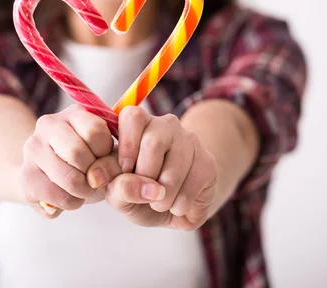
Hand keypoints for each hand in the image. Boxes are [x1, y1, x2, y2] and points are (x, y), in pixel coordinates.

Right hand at [20, 104, 121, 217]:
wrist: (51, 173)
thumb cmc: (88, 160)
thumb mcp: (106, 152)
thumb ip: (115, 156)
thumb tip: (113, 172)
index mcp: (74, 113)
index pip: (95, 131)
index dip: (105, 152)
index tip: (105, 159)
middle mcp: (48, 124)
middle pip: (77, 153)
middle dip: (94, 175)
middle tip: (98, 181)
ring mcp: (33, 148)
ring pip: (68, 178)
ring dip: (84, 192)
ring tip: (86, 191)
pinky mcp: (25, 175)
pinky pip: (56, 195)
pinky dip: (70, 202)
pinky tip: (71, 198)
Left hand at [101, 106, 217, 230]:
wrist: (173, 209)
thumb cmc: (140, 194)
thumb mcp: (120, 196)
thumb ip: (118, 187)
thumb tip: (133, 182)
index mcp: (137, 126)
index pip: (133, 117)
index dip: (127, 144)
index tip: (125, 169)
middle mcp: (164, 126)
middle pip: (153, 143)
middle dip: (145, 177)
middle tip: (144, 193)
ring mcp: (189, 141)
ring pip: (174, 168)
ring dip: (163, 197)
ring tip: (159, 204)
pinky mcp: (207, 161)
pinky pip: (192, 183)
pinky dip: (180, 204)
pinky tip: (177, 205)